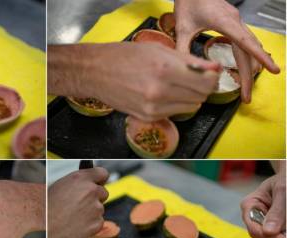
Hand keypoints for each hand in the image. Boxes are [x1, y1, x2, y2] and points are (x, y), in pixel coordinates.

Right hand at [47, 168, 108, 237]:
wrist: (45, 228)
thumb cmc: (47, 208)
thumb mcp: (60, 187)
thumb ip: (77, 184)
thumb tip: (85, 186)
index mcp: (80, 179)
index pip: (101, 173)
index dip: (99, 180)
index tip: (98, 183)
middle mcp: (90, 191)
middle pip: (103, 192)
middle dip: (95, 198)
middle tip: (81, 204)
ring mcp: (95, 208)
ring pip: (99, 209)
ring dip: (91, 213)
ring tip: (73, 217)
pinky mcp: (97, 223)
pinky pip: (98, 222)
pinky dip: (90, 225)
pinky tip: (76, 225)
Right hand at [48, 42, 220, 120]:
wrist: (95, 73)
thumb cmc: (122, 57)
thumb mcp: (159, 50)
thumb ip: (190, 61)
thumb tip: (213, 69)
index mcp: (166, 69)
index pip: (207, 82)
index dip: (212, 77)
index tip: (209, 74)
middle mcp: (161, 91)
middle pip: (201, 97)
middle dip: (201, 87)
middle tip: (191, 78)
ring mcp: (154, 107)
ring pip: (191, 107)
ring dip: (189, 97)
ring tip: (174, 85)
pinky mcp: (147, 117)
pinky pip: (174, 113)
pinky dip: (174, 104)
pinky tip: (161, 94)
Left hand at [174, 0, 280, 102]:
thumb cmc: (188, 2)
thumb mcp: (182, 27)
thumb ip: (182, 48)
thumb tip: (182, 69)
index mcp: (225, 22)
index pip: (246, 43)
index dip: (260, 57)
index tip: (273, 70)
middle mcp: (235, 22)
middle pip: (248, 52)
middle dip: (248, 76)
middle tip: (246, 97)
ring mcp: (236, 22)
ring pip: (249, 48)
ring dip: (250, 68)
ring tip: (245, 89)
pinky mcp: (233, 23)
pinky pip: (245, 42)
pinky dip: (248, 57)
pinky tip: (246, 69)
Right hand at [240, 168, 284, 237]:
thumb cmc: (285, 179)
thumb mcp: (283, 191)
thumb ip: (277, 211)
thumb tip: (268, 232)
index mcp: (249, 205)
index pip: (253, 228)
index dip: (268, 236)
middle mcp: (253, 216)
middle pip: (259, 237)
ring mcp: (262, 223)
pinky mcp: (272, 227)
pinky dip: (283, 237)